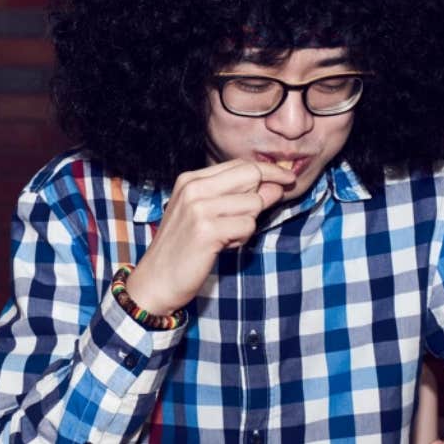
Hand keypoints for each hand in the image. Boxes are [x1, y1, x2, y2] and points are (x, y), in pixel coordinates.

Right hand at [126, 159, 295, 314]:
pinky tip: (224, 246)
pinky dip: (242, 239)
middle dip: (270, 188)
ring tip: (229, 236)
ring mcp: (199, 208)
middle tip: (280, 197)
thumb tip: (276, 186)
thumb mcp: (205, 214)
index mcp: (190, 180)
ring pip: (253, 203)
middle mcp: (193, 188)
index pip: (239, 164)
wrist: (156, 279)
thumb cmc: (183, 247)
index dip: (268, 170)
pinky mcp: (207, 230)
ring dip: (249, 223)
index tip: (287, 177)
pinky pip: (247, 226)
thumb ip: (236, 197)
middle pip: (250, 175)